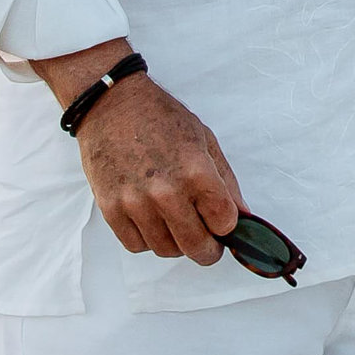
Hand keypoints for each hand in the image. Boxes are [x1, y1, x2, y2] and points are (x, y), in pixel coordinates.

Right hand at [77, 72, 243, 261]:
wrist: (111, 104)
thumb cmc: (159, 117)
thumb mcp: (204, 140)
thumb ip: (226, 182)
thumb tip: (243, 218)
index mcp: (196, 171)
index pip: (225, 224)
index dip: (228, 226)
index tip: (222, 222)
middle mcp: (166, 191)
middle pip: (197, 248)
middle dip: (207, 248)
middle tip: (206, 238)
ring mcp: (136, 202)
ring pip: (166, 250)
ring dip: (175, 242)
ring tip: (173, 218)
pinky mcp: (110, 208)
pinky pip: (136, 245)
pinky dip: (147, 239)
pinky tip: (150, 218)